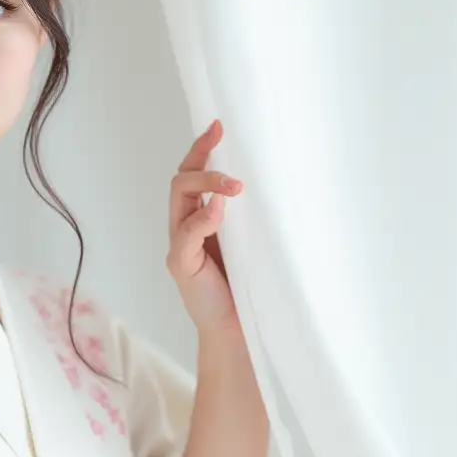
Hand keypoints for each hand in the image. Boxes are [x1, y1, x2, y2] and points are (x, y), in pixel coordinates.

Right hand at [167, 119, 241, 334]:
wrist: (239, 331)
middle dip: (201, 159)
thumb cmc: (249, 288)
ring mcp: (181, 245)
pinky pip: (186, 234)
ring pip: (179, 198)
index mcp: (200, 219)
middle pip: (181, 179)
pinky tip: (219, 212)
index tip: (220, 125)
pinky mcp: (181, 264)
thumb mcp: (254, 242)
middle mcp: (185, 226)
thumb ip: (252, 216)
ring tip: (233, 185)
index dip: (203, 149)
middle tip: (225, 144)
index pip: (194, 174)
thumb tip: (277, 178)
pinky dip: (202, 219)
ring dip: (205, 183)